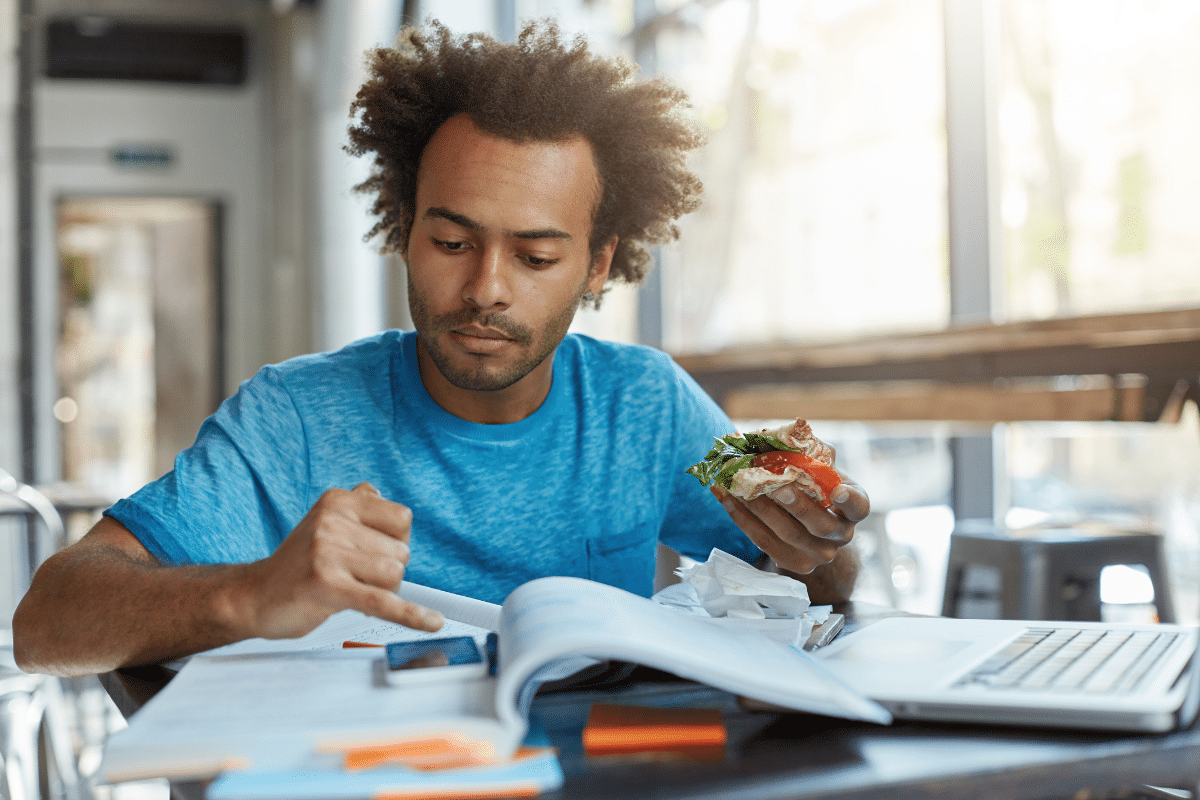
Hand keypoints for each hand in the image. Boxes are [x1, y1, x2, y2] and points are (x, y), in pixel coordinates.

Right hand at [240, 482, 442, 639]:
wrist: (254, 596)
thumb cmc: (298, 564)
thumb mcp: (324, 522)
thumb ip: (355, 505)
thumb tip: (379, 493)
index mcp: (338, 501)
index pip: (402, 519)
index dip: (396, 543)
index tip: (373, 555)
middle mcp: (332, 521)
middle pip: (401, 551)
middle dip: (387, 573)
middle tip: (354, 579)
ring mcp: (328, 552)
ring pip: (394, 576)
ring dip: (382, 592)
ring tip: (351, 591)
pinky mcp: (328, 586)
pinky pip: (382, 601)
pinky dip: (411, 615)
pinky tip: (432, 623)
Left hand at [711, 472, 868, 575]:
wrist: (810, 533)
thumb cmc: (814, 492)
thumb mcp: (820, 474)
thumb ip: (809, 457)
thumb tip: (778, 435)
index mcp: (852, 509)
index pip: (859, 506)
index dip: (850, 499)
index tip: (838, 491)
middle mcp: (840, 535)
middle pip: (818, 523)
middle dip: (795, 504)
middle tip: (775, 487)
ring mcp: (818, 555)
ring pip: (785, 533)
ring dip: (757, 507)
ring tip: (736, 486)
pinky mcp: (792, 563)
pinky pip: (763, 541)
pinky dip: (741, 518)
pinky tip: (726, 499)